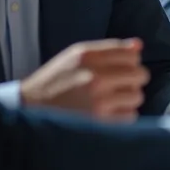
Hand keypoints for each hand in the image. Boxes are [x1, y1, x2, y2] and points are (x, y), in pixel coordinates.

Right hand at [19, 38, 148, 120]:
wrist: (30, 110)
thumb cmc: (56, 81)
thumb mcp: (76, 57)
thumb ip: (108, 49)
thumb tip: (139, 46)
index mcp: (88, 56)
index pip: (132, 54)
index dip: (130, 62)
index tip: (120, 69)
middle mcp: (95, 76)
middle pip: (140, 74)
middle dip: (132, 80)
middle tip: (118, 86)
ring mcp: (99, 100)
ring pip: (137, 96)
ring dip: (127, 99)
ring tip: (110, 101)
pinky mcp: (101, 122)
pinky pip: (130, 116)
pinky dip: (122, 116)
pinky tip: (107, 114)